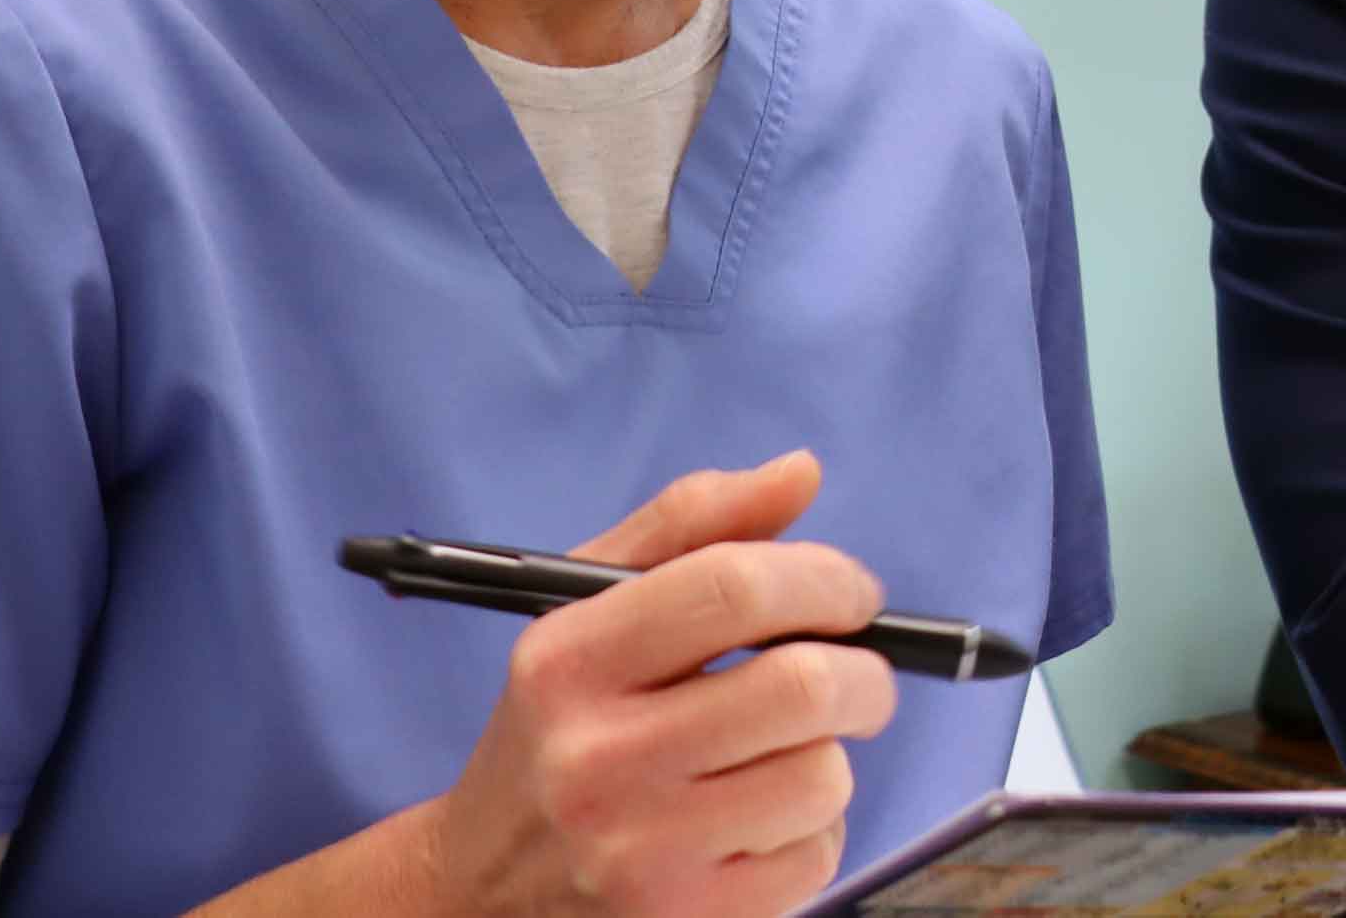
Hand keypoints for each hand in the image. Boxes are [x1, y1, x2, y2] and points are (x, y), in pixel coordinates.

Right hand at [422, 451, 894, 917]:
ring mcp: (641, 853)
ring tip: (786, 753)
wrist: (480, 889)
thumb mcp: (589, 610)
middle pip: (803, 687)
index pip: (732, 588)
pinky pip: (817, 855)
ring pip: (824, 776)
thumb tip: (802, 471)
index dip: (824, 579)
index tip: (853, 595)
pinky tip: (761, 821)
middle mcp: (595, 759)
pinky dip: (815, 830)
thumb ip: (692, 526)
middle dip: (865, 673)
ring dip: (832, 757)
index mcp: (567, 661)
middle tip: (858, 675)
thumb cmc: (558, 727)